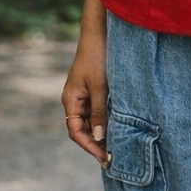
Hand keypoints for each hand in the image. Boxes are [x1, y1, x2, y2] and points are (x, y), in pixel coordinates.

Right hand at [62, 28, 108, 162]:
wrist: (99, 33)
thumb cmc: (97, 57)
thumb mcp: (100, 86)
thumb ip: (100, 111)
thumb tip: (100, 136)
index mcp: (70, 100)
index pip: (76, 131)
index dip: (89, 146)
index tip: (104, 157)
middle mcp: (75, 100)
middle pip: (83, 129)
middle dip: (96, 143)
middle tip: (114, 156)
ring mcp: (84, 96)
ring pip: (92, 121)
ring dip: (103, 133)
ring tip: (119, 145)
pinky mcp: (94, 90)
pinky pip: (98, 111)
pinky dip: (107, 120)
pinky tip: (119, 128)